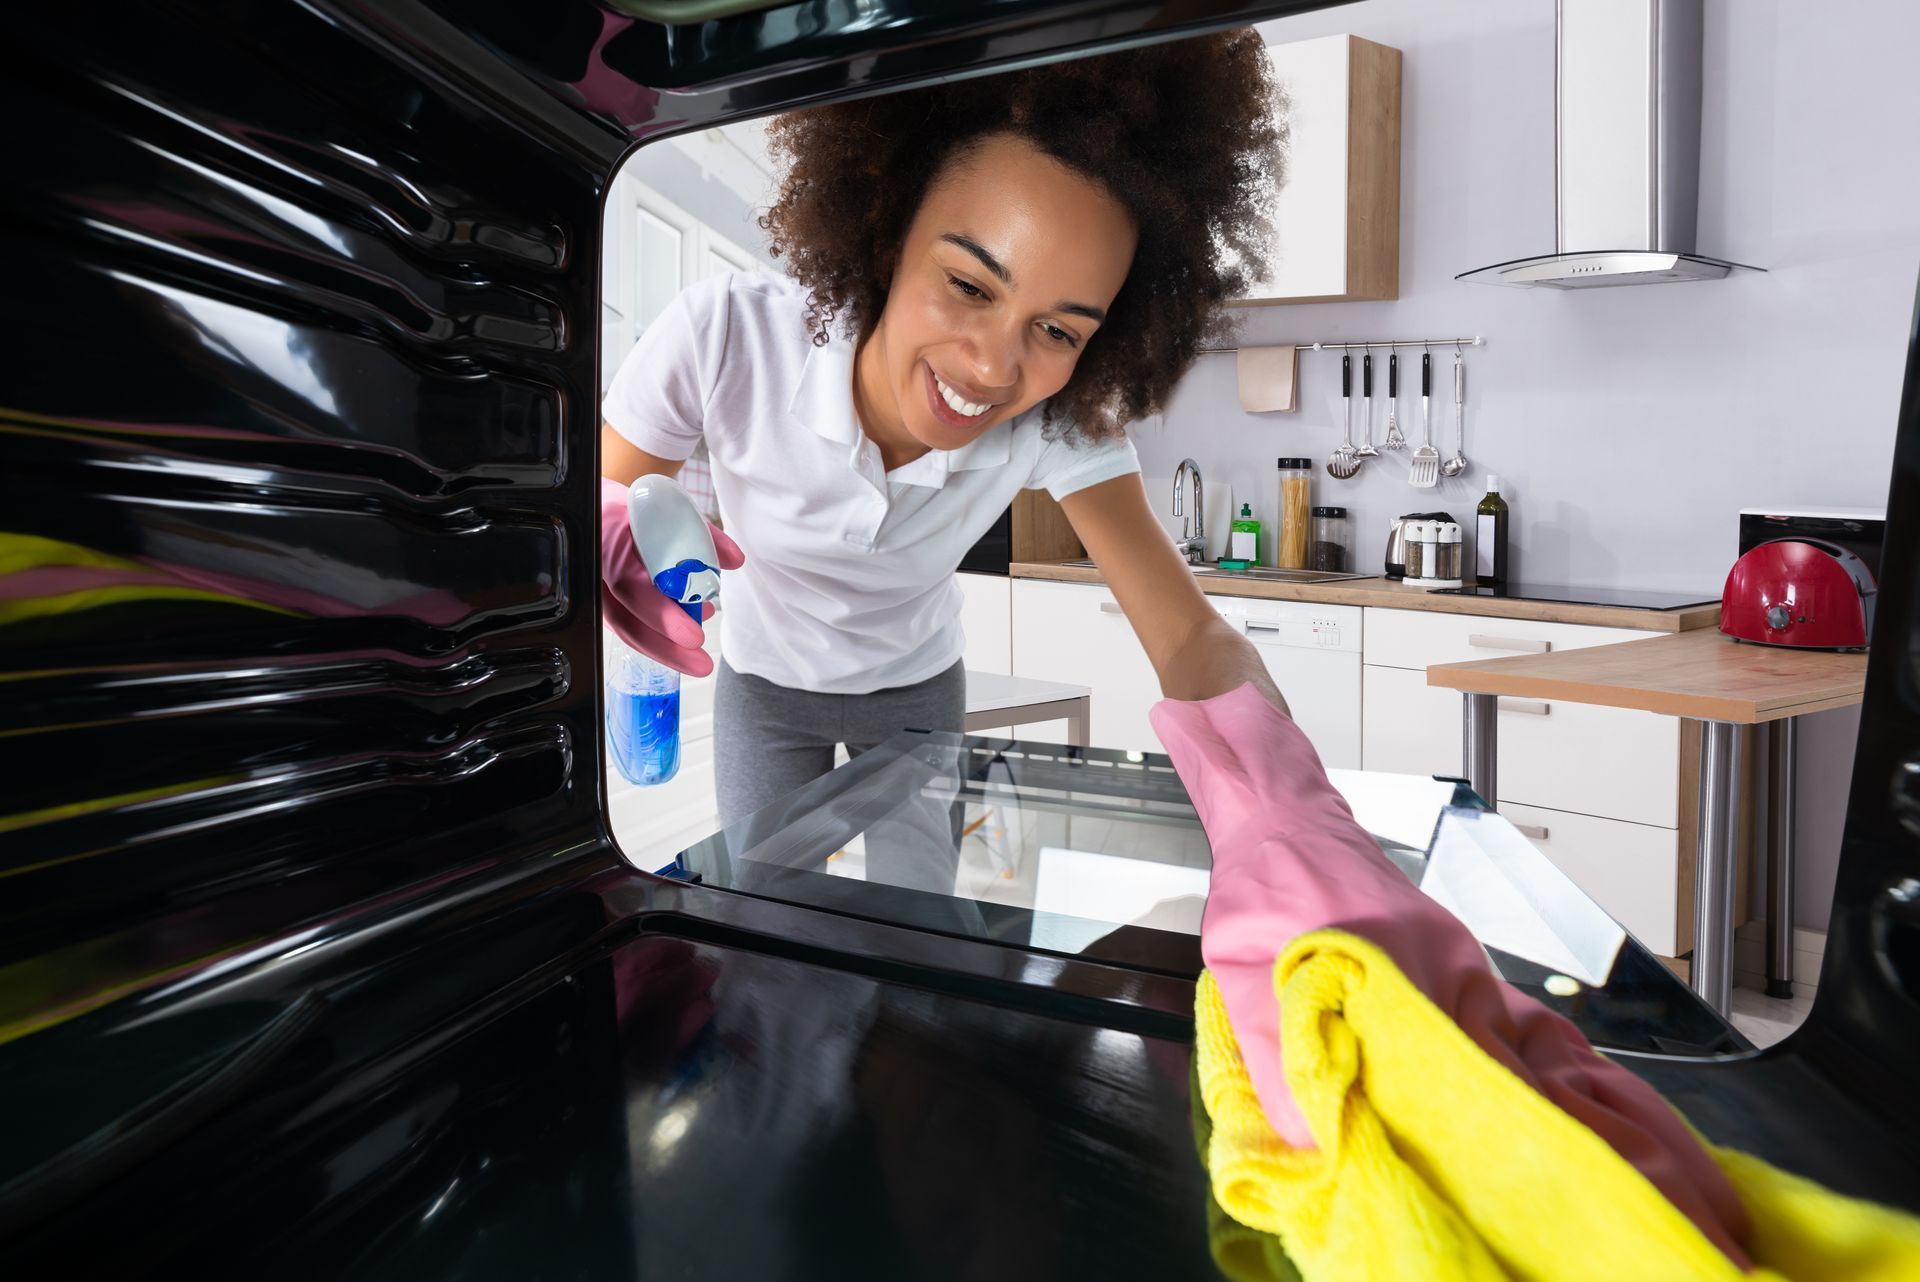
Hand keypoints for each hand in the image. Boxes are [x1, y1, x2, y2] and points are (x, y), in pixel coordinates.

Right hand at [600, 477, 743, 675]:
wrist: (602, 507)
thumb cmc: (637, 508)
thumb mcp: (669, 509)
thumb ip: (703, 534)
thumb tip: (735, 559)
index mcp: (610, 540)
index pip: (630, 583)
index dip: (660, 613)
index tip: (692, 634)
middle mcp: (597, 570)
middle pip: (625, 619)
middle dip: (665, 647)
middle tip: (700, 662)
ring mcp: (598, 591)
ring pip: (626, 629)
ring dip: (665, 650)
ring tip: (699, 660)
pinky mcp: (606, 604)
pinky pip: (630, 627)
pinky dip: (659, 638)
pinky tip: (687, 636)